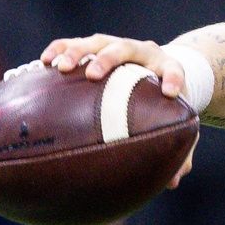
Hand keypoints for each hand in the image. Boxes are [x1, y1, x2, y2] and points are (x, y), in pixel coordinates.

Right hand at [41, 34, 195, 186]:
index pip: (174, 71)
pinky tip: (43, 63)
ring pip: (97, 42)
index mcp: (168, 67)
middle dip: (108, 60)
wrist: (161, 67)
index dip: (173, 80)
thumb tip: (173, 183)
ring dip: (77, 52)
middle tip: (91, 75)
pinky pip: (76, 43)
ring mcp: (117, 45)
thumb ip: (180, 149)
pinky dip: (60, 49)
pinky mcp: (98, 46)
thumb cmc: (166, 100)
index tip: (169, 92)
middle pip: (126, 48)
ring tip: (58, 67)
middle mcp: (143, 52)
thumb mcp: (176, 119)